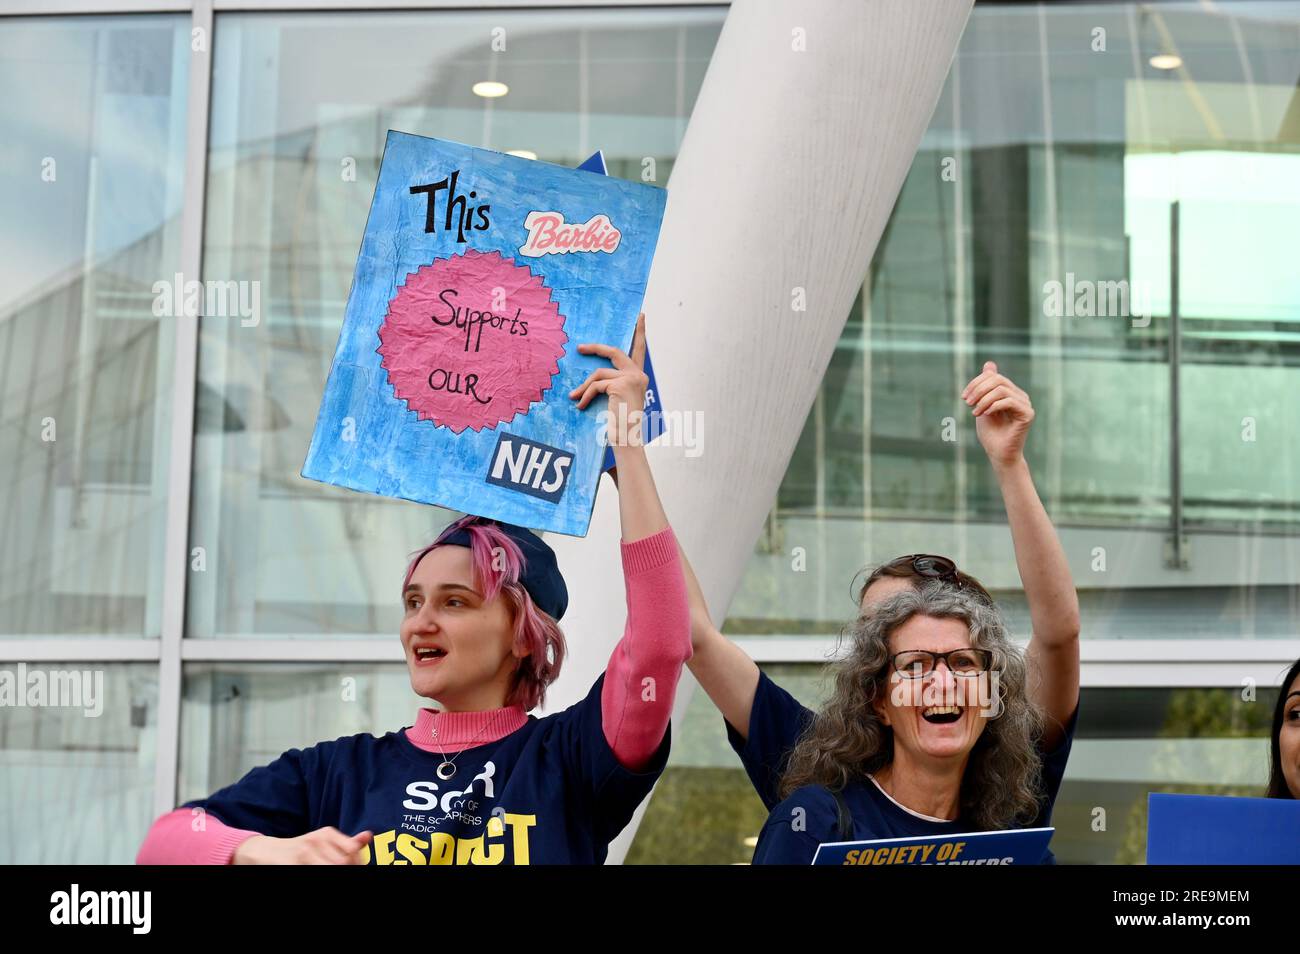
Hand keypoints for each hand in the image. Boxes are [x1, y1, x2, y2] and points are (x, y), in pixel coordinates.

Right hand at [232, 827, 371, 864]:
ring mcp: (302, 853)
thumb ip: (346, 842)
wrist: (264, 851)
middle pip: (341, 861)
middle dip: (346, 870)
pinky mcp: (290, 864)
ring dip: (332, 872)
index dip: (357, 863)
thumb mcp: (322, 841)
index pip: (352, 851)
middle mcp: (315, 840)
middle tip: (345, 873)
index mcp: (326, 834)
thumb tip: (369, 836)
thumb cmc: (298, 849)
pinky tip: (313, 872)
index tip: (356, 868)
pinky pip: (310, 872)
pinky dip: (316, 873)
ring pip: (329, 867)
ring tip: (326, 871)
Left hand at [569, 312, 648, 448]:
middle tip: (580, 348)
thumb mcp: (616, 400)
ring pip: (599, 373)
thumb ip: (610, 385)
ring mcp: (631, 378)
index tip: (641, 316)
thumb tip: (589, 381)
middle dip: (595, 349)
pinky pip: (596, 385)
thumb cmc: (620, 425)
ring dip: (584, 386)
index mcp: (639, 378)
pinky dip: (586, 395)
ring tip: (574, 397)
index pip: (640, 350)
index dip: (640, 332)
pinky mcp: (620, 384)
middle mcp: (639, 375)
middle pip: (614, 352)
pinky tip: (580, 406)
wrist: (627, 440)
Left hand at [961, 360, 1033, 469]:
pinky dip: (993, 406)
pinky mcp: (1028, 414)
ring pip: (1001, 390)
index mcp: (1010, 392)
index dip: (976, 383)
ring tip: (975, 412)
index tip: (964, 397)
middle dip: (978, 389)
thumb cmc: (990, 433)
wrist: (998, 453)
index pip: (994, 376)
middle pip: (998, 380)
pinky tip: (984, 414)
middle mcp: (1020, 396)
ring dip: (983, 400)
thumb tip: (989, 363)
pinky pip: (1009, 401)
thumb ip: (985, 387)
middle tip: (967, 403)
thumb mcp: (982, 405)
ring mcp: (1025, 404)